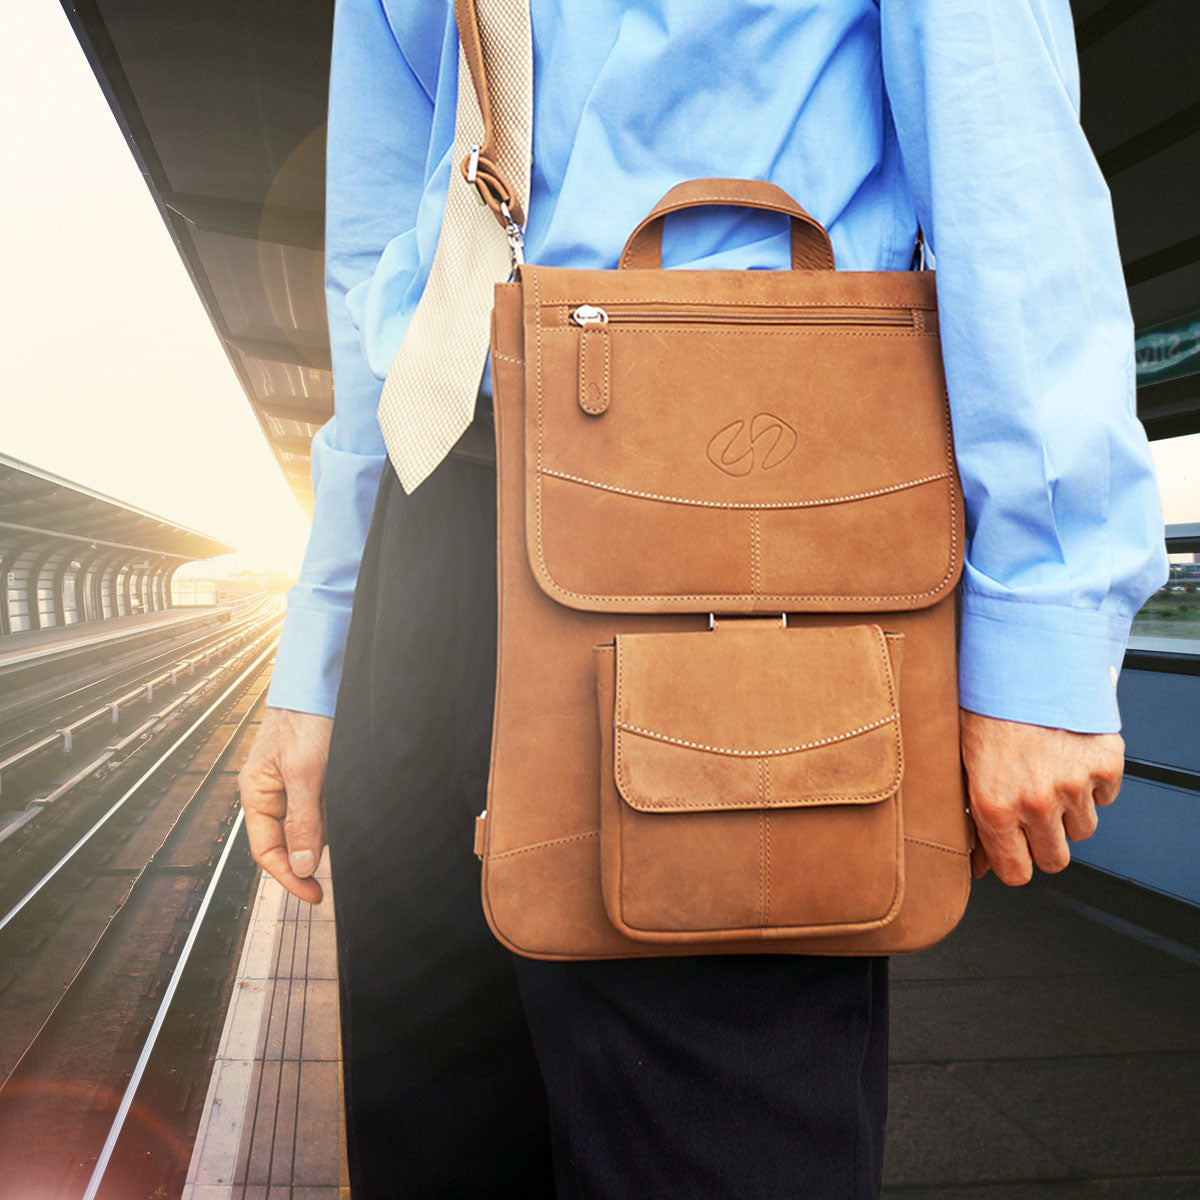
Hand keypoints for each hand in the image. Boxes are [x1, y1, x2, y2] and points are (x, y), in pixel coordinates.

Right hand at [238, 706, 334, 903]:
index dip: (288, 877)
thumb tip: (302, 866)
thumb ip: (303, 820)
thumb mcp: (305, 771)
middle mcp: (273, 793)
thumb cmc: (304, 718)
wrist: (323, 681)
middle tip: (335, 868)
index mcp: (257, 794)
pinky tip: (352, 808)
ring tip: (347, 829)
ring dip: (328, 832)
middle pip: (290, 841)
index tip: (314, 895)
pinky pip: (325, 806)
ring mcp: (295, 784)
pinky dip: (337, 813)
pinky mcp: (316, 774)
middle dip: (311, 856)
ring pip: (311, 825)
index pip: (266, 851)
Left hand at [959, 709, 1123, 885]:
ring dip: (1068, 812)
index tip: (1015, 854)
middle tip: (1033, 816)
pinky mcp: (1104, 764)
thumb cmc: (985, 709)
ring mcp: (1074, 784)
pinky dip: (1092, 783)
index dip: (1015, 864)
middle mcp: (1036, 801)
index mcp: (994, 805)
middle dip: (1044, 843)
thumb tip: (980, 864)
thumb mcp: (964, 765)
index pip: (1016, 872)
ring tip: (1048, 776)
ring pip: (1082, 829)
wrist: (1020, 663)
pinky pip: (1105, 796)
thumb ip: (974, 818)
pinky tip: (1069, 758)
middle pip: (1055, 859)